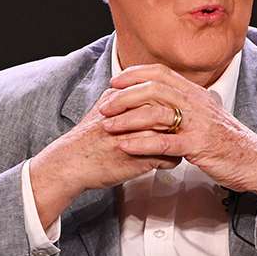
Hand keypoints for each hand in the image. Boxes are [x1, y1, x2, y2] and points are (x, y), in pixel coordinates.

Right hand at [27, 88, 182, 226]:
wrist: (69, 164)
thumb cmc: (84, 140)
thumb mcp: (102, 109)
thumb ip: (122, 98)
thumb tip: (139, 91)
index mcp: (122, 100)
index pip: (159, 93)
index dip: (172, 102)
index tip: (178, 111)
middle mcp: (132, 115)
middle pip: (171, 110)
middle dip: (182, 119)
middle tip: (187, 127)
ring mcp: (138, 136)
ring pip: (174, 133)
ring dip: (180, 139)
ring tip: (179, 144)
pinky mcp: (141, 158)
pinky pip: (169, 158)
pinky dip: (172, 159)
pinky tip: (167, 160)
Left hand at [98, 64, 256, 200]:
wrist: (256, 161)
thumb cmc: (228, 142)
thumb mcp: (208, 115)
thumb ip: (188, 104)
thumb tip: (167, 95)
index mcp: (197, 93)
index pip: (162, 73)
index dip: (135, 74)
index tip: (115, 82)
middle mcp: (197, 103)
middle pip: (155, 88)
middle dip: (124, 96)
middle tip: (104, 106)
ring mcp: (198, 124)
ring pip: (156, 113)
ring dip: (127, 119)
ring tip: (107, 126)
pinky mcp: (198, 146)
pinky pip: (164, 142)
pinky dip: (141, 143)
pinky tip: (124, 146)